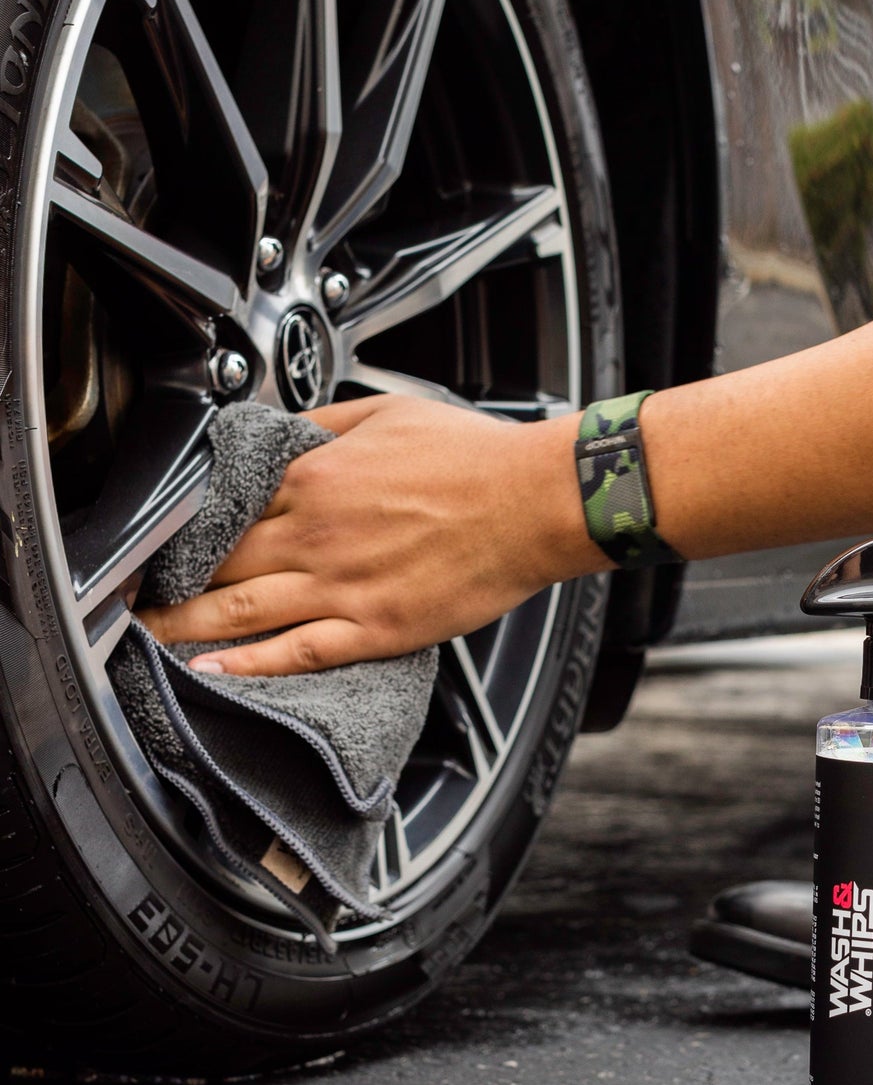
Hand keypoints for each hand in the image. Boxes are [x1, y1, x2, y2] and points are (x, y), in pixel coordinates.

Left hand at [139, 395, 601, 675]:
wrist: (534, 502)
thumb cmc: (475, 457)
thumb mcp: (389, 412)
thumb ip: (325, 422)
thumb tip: (282, 427)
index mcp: (316, 477)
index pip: (222, 502)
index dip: (178, 524)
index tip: (152, 537)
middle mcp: (317, 532)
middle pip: (216, 561)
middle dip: (162, 579)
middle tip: (125, 595)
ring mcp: (343, 585)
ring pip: (239, 610)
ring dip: (183, 625)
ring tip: (147, 637)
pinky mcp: (376, 627)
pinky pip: (297, 652)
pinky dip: (248, 666)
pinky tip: (213, 671)